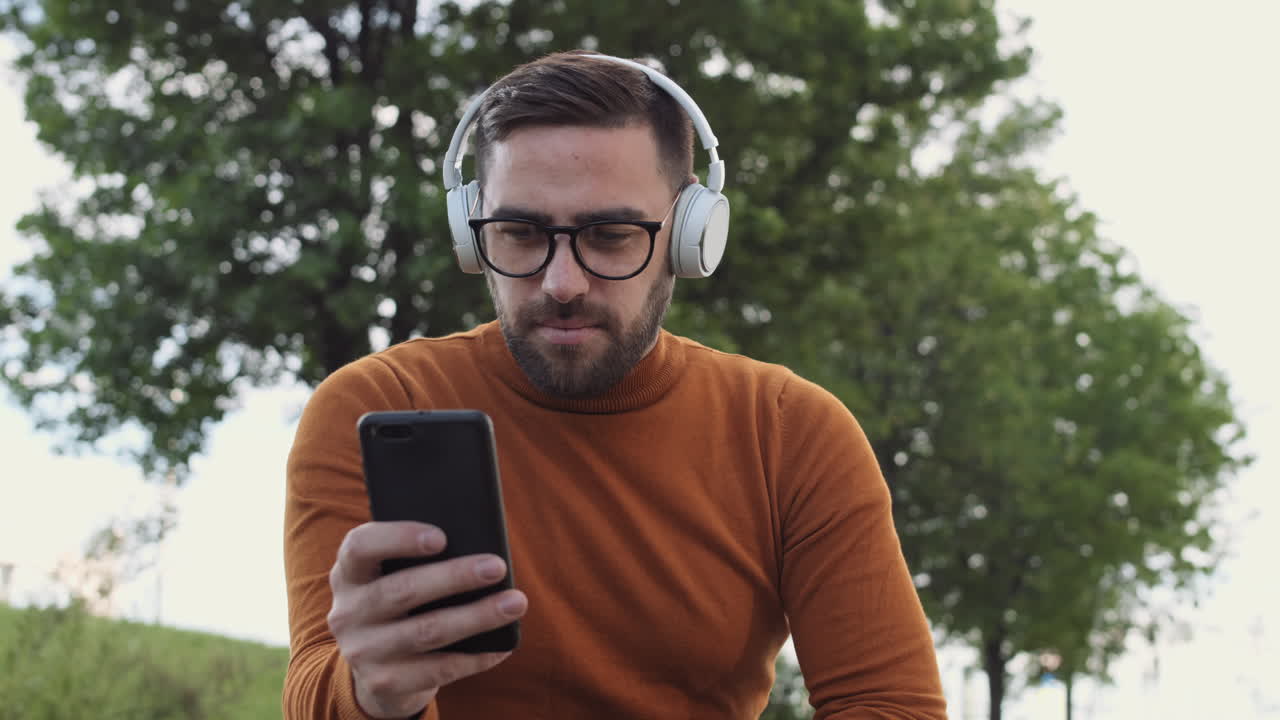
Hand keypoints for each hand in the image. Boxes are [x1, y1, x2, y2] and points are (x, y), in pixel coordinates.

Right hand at [327, 521, 528, 718]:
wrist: (378, 666)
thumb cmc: (402, 601)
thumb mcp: (394, 575)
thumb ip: (421, 558)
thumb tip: (480, 547)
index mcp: (350, 573)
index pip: (361, 546)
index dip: (399, 538)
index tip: (442, 537)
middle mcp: (348, 612)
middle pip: (402, 591)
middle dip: (455, 577)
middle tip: (497, 567)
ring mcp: (363, 651)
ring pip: (427, 631)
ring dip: (477, 616)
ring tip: (515, 602)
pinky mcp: (385, 682)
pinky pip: (439, 669)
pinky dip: (476, 656)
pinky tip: (502, 644)